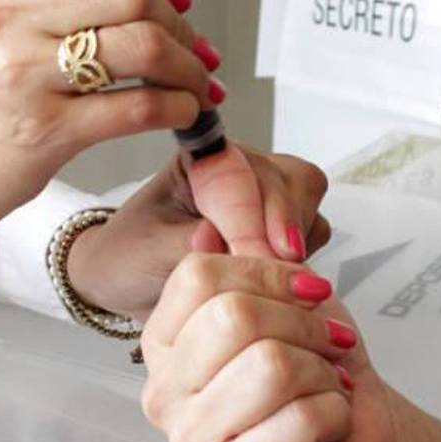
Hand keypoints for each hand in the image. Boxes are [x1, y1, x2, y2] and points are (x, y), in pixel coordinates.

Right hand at [0, 0, 220, 249]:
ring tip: (196, 85)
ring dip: (189, 68)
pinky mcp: (46, 131)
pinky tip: (182, 113)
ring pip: (143, 46)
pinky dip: (178, 108)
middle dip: (181, 23)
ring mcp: (28, 76)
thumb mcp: (5, 30)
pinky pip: (138, 107)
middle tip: (195, 49)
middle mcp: (14, 22)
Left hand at [67, 144, 331, 319]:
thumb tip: (220, 240)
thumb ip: (186, 245)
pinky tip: (279, 283)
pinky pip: (313, 233)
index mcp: (202, 158)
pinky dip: (303, 258)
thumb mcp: (147, 251)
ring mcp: (266, 197)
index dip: (255, 220)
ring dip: (297, 242)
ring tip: (269, 278)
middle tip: (276, 268)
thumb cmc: (129, 257)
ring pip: (309, 203)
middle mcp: (241, 169)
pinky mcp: (280, 229)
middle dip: (285, 225)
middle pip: (293, 179)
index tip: (265, 255)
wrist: (127, 281)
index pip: (243, 178)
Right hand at [138, 253, 400, 441]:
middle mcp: (163, 393)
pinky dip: (336, 413)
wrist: (362, 435)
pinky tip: (327, 424)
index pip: (198, 276)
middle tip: (329, 345)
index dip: (268, 273)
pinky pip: (301, 418)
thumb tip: (206, 228)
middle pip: (233, 317)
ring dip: (322, 373)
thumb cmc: (317, 367)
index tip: (310, 291)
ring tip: (325, 387)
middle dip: (304, 325)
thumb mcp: (286, 300)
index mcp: (163, 341)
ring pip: (271, 367)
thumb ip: (248, 263)